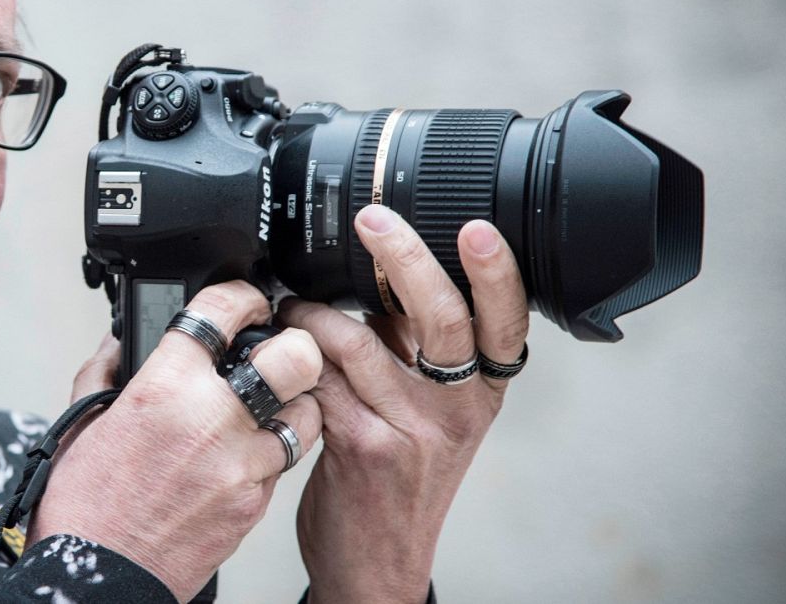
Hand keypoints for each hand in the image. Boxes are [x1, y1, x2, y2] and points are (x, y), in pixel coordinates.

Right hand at [31, 281, 325, 601]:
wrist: (102, 574)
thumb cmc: (88, 504)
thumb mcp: (83, 419)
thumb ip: (107, 368)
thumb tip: (122, 340)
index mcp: (165, 385)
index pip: (223, 309)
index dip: (243, 293)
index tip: (245, 300)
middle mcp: (212, 418)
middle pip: (296, 356)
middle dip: (294, 344)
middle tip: (279, 349)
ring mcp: (241, 463)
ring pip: (306, 412)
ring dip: (291, 403)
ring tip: (267, 406)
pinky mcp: (255, 502)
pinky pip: (283, 461)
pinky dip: (271, 450)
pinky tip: (244, 452)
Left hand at [279, 205, 529, 603]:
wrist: (377, 563)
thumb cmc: (398, 474)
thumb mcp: (432, 411)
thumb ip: (417, 348)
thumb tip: (387, 271)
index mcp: (482, 392)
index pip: (505, 323)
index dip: (497, 273)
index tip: (477, 228)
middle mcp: (457, 409)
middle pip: (441, 317)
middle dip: (403, 257)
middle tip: (372, 221)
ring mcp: (413, 430)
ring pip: (359, 341)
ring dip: (314, 312)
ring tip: (291, 304)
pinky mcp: (364, 447)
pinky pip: (322, 379)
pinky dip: (295, 356)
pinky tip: (280, 352)